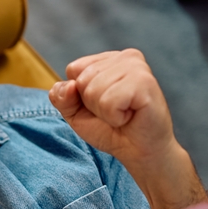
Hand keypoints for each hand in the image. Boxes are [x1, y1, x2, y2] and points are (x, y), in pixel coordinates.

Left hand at [49, 49, 179, 177]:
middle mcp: (125, 57)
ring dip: (104, 112)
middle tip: (114, 112)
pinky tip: (130, 116)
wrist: (138, 151)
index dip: (79, 95)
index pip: (73, 69)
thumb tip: (69, 86)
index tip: (101, 105)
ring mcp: (137, 67)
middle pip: (82, 80)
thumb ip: (62, 98)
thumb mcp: (76, 113)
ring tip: (123, 114)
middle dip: (92, 105)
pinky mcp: (145, 82)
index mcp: (109, 59)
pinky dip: (114, 117)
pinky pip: (109, 102)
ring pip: (93, 91)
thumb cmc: (110, 129)